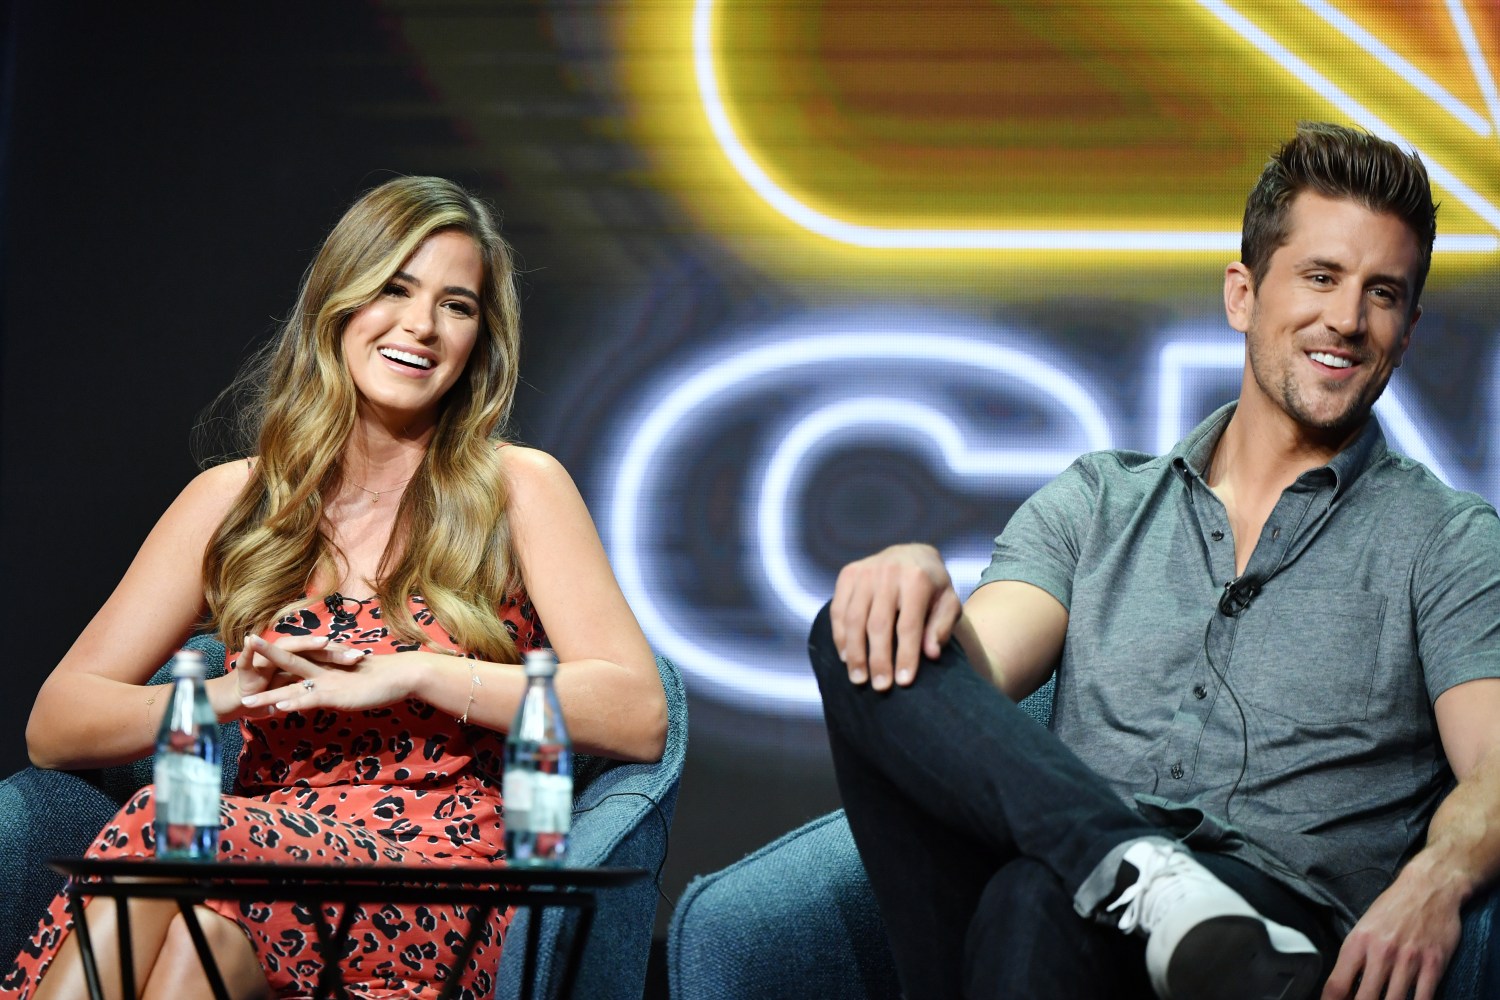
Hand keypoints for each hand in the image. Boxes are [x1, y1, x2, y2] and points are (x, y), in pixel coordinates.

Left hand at [237, 634, 416, 714]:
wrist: (402, 675)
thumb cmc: (384, 678)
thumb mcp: (356, 680)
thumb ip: (342, 681)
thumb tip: (335, 686)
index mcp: (327, 665)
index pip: (296, 660)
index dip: (275, 658)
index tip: (254, 658)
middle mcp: (323, 670)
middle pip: (287, 663)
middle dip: (262, 660)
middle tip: (239, 655)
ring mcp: (328, 681)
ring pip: (291, 686)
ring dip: (268, 694)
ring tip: (246, 701)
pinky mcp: (336, 694)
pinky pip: (310, 699)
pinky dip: (293, 704)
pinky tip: (278, 709)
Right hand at [830, 543, 961, 690]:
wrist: (911, 554)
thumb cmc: (932, 587)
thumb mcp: (948, 602)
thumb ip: (942, 627)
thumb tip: (930, 654)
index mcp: (916, 579)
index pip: (908, 625)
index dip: (906, 656)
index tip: (904, 682)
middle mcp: (888, 572)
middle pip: (878, 625)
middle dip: (878, 660)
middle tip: (880, 687)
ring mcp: (864, 572)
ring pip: (854, 619)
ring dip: (855, 653)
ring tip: (859, 679)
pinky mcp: (848, 574)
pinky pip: (838, 610)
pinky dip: (839, 636)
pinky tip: (846, 657)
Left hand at [1320, 860, 1462, 999]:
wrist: (1429, 887)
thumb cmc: (1393, 907)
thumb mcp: (1363, 927)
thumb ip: (1354, 957)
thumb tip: (1344, 987)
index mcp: (1358, 943)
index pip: (1337, 985)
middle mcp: (1381, 953)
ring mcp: (1408, 960)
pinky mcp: (1433, 964)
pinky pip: (1424, 998)